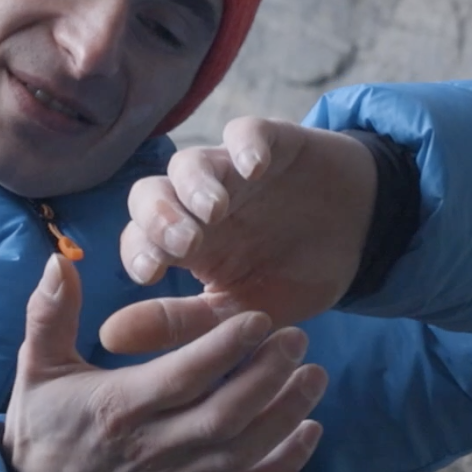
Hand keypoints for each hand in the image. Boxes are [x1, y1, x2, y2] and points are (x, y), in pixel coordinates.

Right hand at [5, 254, 326, 471]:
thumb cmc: (43, 432)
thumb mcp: (37, 369)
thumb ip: (49, 315)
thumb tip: (60, 264)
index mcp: (119, 408)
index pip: (184, 375)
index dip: (226, 346)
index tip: (258, 318)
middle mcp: (155, 447)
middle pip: (226, 412)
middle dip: (270, 374)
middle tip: (298, 339)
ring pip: (246, 448)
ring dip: (288, 412)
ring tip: (315, 375)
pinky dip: (286, 463)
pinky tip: (310, 430)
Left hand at [102, 118, 376, 357]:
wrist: (363, 237)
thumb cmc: (292, 275)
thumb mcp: (243, 311)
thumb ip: (181, 323)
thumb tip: (108, 339)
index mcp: (184, 246)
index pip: (140, 241)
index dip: (139, 252)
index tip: (152, 274)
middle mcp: (197, 205)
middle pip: (150, 195)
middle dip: (159, 217)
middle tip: (184, 243)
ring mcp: (232, 172)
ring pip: (189, 163)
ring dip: (194, 185)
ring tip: (214, 211)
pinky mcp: (274, 143)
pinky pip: (248, 132)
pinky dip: (247, 145)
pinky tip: (255, 169)